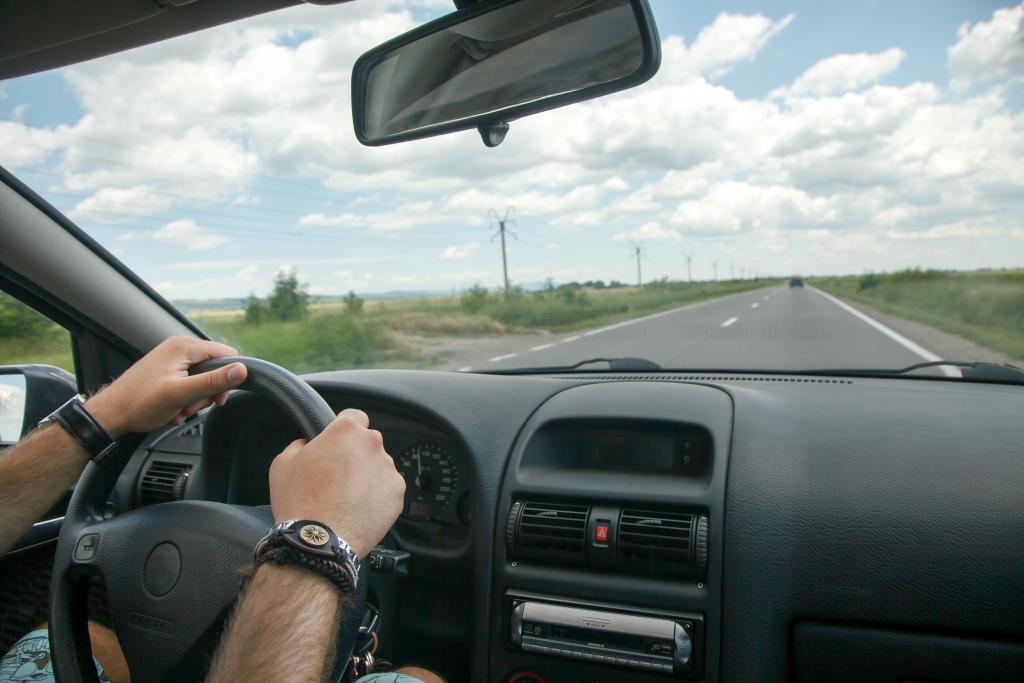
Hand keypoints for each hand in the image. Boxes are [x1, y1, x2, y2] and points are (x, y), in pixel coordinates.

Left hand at [85, 336, 247, 438]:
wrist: (110, 414)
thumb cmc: (140, 403)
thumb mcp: (181, 394)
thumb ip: (213, 381)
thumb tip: (242, 370)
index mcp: (184, 346)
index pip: (227, 355)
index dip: (228, 378)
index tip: (217, 399)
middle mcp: (179, 347)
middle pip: (214, 368)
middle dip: (206, 392)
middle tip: (190, 407)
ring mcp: (172, 358)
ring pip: (202, 378)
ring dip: (195, 399)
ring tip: (178, 410)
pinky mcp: (167, 369)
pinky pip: (189, 382)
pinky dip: (185, 398)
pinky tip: (173, 409)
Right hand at [268, 409, 405, 557]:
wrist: (319, 542)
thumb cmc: (299, 501)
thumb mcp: (283, 463)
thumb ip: (300, 444)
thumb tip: (307, 444)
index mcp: (346, 431)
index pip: (354, 416)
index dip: (344, 429)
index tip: (337, 443)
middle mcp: (372, 444)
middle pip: (367, 443)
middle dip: (355, 454)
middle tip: (337, 475)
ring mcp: (388, 469)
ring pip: (378, 466)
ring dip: (367, 475)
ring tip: (347, 498)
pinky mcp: (398, 493)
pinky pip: (387, 488)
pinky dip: (376, 496)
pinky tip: (358, 509)